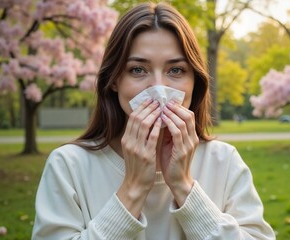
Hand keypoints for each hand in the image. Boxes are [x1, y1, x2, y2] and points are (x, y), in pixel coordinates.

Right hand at [117, 99, 161, 217]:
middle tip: (157, 101)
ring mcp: (136, 148)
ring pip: (143, 125)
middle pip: (137, 118)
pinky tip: (163, 121)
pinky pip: (151, 137)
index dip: (142, 107)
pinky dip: (157, 127)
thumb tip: (150, 120)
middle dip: (148, 107)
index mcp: (126, 139)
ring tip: (161, 108)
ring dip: (153, 114)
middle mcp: (129, 142)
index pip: (132, 118)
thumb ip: (140, 136)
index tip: (150, 100)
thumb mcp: (135, 148)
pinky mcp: (146, 155)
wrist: (136, 184)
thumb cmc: (138, 166)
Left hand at [161, 100, 198, 205]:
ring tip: (162, 108)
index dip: (179, 107)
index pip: (189, 116)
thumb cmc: (172, 163)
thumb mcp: (170, 144)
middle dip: (176, 107)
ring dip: (172, 114)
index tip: (167, 101)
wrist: (177, 181)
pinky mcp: (182, 151)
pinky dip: (170, 124)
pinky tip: (162, 119)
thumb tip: (160, 117)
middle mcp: (193, 139)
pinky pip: (177, 133)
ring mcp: (189, 145)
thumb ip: (168, 132)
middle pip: (188, 116)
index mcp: (191, 136)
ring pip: (183, 122)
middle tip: (165, 101)